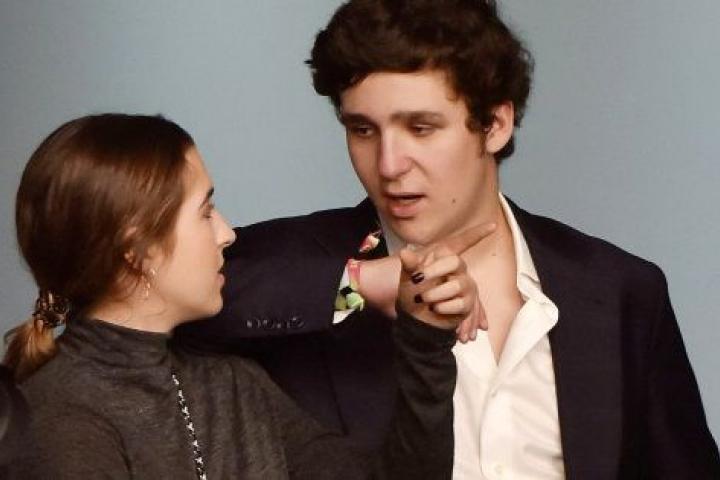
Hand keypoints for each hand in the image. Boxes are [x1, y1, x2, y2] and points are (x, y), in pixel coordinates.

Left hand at [395, 223, 495, 338]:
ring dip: (435, 293)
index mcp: (444, 258)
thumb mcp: (407, 277)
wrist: (416, 318)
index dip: (478, 233)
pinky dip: (443, 307)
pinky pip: (460, 303)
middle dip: (433, 271)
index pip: (463, 241)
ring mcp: (465, 286)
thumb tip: (405, 252)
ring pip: (456, 284)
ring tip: (424, 299)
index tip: (492, 226)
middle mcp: (458, 269)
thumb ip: (410, 265)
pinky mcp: (468, 304)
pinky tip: (435, 309)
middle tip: (417, 279)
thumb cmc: (413, 292)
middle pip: (455, 261)